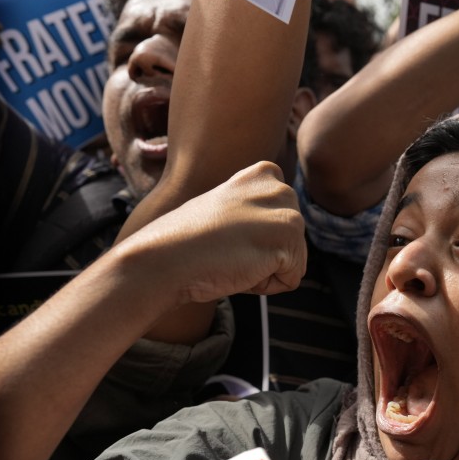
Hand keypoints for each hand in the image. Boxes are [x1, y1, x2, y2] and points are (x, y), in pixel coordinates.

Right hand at [117, 161, 306, 305]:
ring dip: (264, 271)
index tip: (224, 234)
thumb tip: (270, 230)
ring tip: (231, 257)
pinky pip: (291, 280)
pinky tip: (239, 269)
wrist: (164, 258)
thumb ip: (254, 210)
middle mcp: (281, 188)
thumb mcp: (226, 208)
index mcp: (264, 174)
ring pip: (294, 261)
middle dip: (265, 255)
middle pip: (293, 242)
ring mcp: (288, 213)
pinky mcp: (288, 241)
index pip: (282, 220)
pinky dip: (266, 285)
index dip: (255, 238)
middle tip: (227, 248)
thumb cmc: (187, 241)